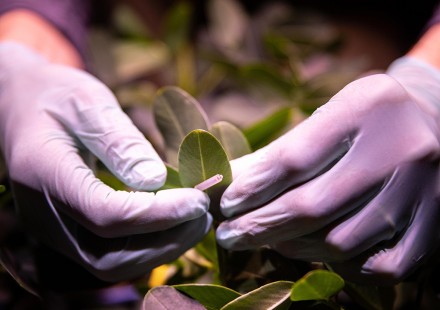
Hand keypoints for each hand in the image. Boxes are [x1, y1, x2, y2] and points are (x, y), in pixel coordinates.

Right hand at [0, 42, 211, 281]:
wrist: (22, 106)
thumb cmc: (55, 96)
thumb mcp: (88, 103)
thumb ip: (119, 141)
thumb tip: (156, 179)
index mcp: (45, 173)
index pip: (106, 215)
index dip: (158, 214)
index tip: (198, 199)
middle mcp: (45, 214)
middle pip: (109, 255)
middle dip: (165, 241)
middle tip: (204, 214)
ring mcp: (54, 229)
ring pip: (111, 265)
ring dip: (161, 249)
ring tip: (196, 220)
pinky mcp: (68, 232)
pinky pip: (110, 256)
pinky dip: (147, 247)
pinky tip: (173, 224)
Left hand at [216, 57, 439, 283]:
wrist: (433, 123)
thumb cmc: (364, 121)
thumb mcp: (326, 117)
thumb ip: (280, 151)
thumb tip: (230, 184)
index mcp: (367, 107)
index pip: (294, 159)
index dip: (252, 189)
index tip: (225, 205)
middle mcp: (402, 148)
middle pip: (314, 206)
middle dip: (260, 227)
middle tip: (229, 236)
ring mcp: (423, 192)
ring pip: (341, 242)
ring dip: (294, 247)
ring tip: (271, 241)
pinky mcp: (435, 226)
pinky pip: (379, 267)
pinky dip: (341, 267)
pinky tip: (320, 254)